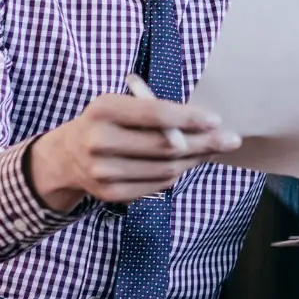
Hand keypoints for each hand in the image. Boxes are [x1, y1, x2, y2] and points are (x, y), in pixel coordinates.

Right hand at [27, 94, 236, 212]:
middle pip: (165, 146)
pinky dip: (178, 175)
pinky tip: (189, 164)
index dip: (190, 118)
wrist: (67, 156)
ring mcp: (104, 172)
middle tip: (231, 140)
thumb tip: (204, 123)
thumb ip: (154, 111)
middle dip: (204, 142)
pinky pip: (157, 185)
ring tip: (213, 150)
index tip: (216, 120)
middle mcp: (100, 141)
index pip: (156, 114)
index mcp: (103, 109)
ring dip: (195, 160)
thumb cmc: (105, 122)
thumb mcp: (120, 104)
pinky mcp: (111, 194)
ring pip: (165, 169)